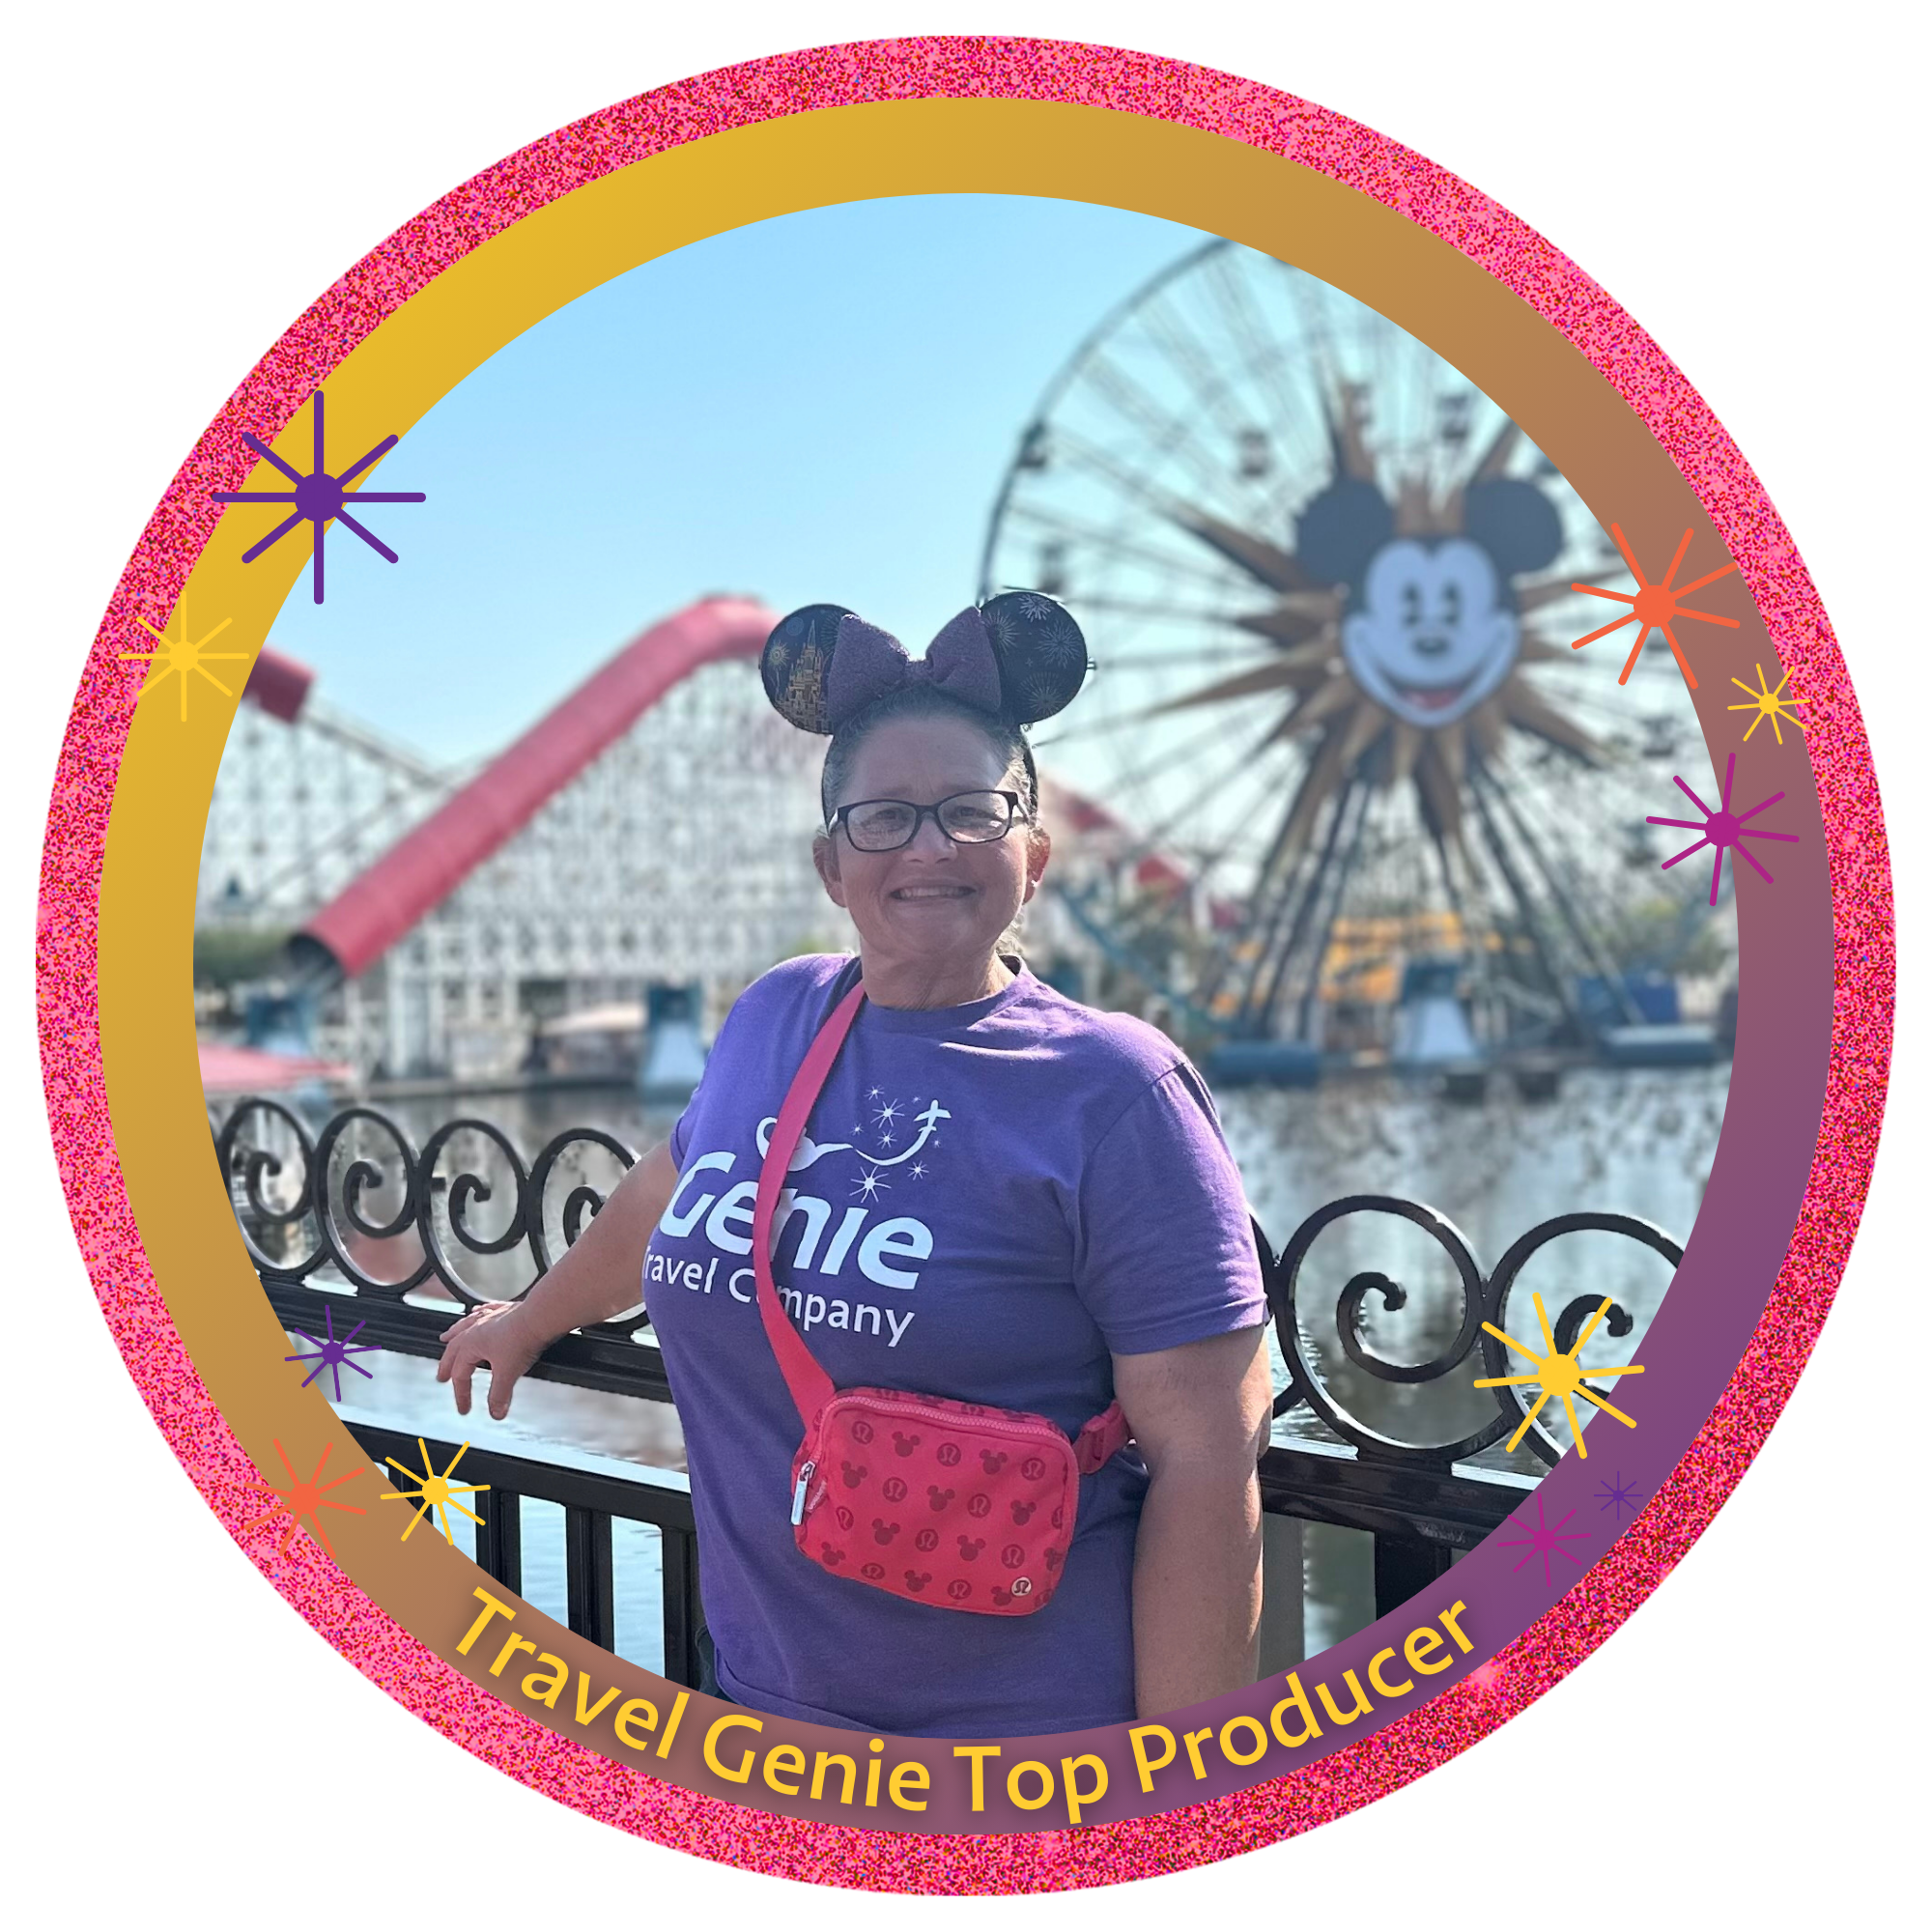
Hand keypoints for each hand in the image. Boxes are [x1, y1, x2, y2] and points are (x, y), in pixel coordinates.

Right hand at [436, 1301, 546, 1419]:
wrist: (540, 1316)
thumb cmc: (522, 1340)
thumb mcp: (507, 1373)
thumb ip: (499, 1395)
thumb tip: (496, 1413)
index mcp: (471, 1344)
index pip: (460, 1375)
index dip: (461, 1394)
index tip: (465, 1409)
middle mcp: (476, 1329)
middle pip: (454, 1349)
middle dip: (447, 1365)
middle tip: (442, 1376)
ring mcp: (490, 1317)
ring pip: (465, 1326)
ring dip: (454, 1334)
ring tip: (446, 1339)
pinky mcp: (505, 1309)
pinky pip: (484, 1311)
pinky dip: (477, 1315)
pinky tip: (477, 1313)